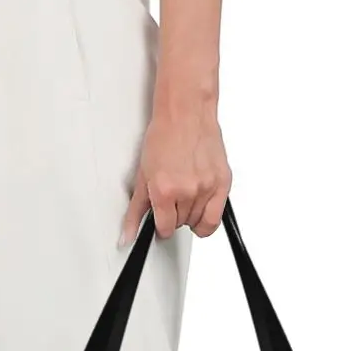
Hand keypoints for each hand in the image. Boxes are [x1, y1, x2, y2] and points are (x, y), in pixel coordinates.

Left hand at [121, 106, 230, 244]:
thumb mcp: (142, 176)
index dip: (161, 225)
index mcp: (165, 190)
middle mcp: (188, 191)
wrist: (186, 113)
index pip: (165, 229)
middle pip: (181, 225)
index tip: (161, 217)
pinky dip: (208, 217)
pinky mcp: (223, 182)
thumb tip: (127, 237)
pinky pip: (216, 217)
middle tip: (173, 197)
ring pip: (198, 222)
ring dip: (191, 214)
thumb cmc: (164, 138)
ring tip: (186, 194)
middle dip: (175, 216)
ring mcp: (207, 187)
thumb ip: (135, 211)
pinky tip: (200, 203)